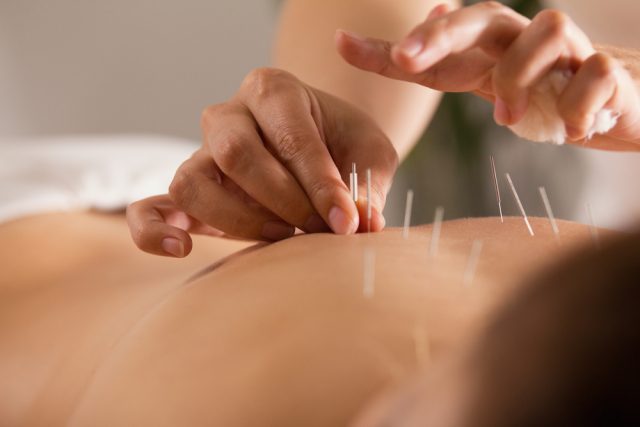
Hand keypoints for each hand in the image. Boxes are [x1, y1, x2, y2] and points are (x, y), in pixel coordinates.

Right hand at [127, 68, 397, 256]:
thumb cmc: (343, 145)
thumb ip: (367, 186)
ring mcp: (202, 153)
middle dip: (283, 201)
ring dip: (239, 220)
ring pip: (192, 182)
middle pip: (236, 153)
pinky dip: (154, 230)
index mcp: (273, 90)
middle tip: (319, 230)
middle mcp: (229, 115)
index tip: (347, 223)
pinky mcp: (190, 191)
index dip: (320, 185)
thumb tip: (363, 223)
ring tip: (283, 237)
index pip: (290, 137)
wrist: (320, 144)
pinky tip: (182, 249)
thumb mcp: (369, 155)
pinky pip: (150, 208)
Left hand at [336, 2, 639, 149]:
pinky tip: (573, 132)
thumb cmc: (542, 94)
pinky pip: (596, 73)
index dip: (389, 45)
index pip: (434, 39)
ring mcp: (569, 49)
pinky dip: (581, 106)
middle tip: (408, 61)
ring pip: (546, 30)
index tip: (340, 43)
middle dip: (440, 36)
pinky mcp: (608, 71)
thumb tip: (412, 32)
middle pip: (481, 16)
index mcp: (489, 47)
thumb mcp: (488, 82)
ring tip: (508, 121)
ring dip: (519, 78)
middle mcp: (523, 38)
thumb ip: (449, 65)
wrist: (615, 101)